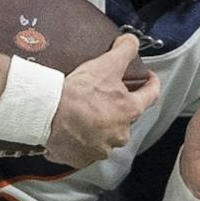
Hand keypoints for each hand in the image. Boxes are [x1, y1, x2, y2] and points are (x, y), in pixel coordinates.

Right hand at [45, 33, 158, 168]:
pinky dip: (79, 140)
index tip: (148, 79)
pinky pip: (84, 149)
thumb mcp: (106, 65)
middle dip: (116, 107)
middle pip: (125, 118)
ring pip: (105, 136)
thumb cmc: (78, 94)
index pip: (151, 95)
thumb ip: (124, 51)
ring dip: (97, 126)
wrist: (48, 115)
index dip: (151, 83)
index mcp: (130, 111)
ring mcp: (101, 149)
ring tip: (82, 114)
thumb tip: (132, 41)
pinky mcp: (82, 159)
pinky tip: (69, 129)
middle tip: (101, 95)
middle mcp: (120, 134)